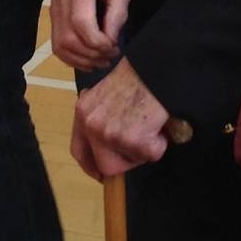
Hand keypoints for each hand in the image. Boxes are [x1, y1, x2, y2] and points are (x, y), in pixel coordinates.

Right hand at [50, 0, 132, 70]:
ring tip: (102, 61)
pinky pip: (57, 43)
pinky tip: (88, 60)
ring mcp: (54, 6)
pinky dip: (72, 57)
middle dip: (91, 53)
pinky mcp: (54, 15)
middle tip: (110, 56)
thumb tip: (110, 42)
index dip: (97, 41)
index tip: (113, 47)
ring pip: (60, 44)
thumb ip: (117, 15)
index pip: (81, 21)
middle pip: (68, 36)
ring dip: (81, 59)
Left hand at [70, 58, 170, 180]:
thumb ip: (101, 115)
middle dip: (125, 161)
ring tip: (152, 126)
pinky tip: (160, 124)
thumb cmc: (137, 74)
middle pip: (105, 165)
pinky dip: (160, 143)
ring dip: (144, 149)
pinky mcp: (134, 140)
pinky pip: (151, 154)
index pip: (79, 151)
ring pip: (130, 161)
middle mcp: (92, 125)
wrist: (156, 67)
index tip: (101, 173)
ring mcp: (111, 134)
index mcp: (83, 111)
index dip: (91, 166)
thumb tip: (108, 142)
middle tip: (139, 147)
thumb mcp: (106, 93)